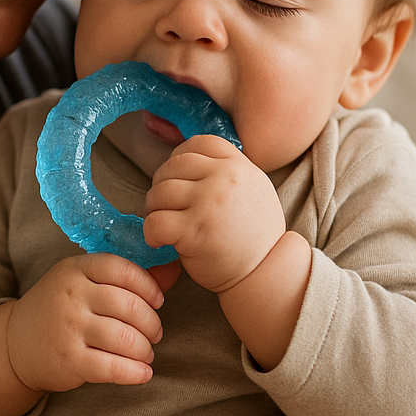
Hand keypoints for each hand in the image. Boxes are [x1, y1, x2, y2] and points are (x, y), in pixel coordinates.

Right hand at [6, 253, 166, 392]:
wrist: (16, 342)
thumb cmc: (61, 306)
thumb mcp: (84, 281)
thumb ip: (126, 276)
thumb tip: (174, 269)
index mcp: (76, 269)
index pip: (123, 269)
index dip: (148, 286)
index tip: (158, 300)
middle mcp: (71, 295)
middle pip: (130, 306)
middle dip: (152, 322)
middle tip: (155, 332)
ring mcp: (69, 328)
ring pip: (125, 338)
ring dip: (145, 349)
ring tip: (146, 352)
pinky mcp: (69, 361)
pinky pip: (112, 368)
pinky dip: (135, 372)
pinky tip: (143, 373)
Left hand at [143, 134, 284, 292]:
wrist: (265, 272)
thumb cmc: (254, 234)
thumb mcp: (253, 188)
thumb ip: (227, 170)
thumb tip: (188, 158)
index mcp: (238, 166)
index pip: (198, 144)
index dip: (180, 156)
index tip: (177, 176)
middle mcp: (224, 179)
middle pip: (173, 166)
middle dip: (162, 184)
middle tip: (165, 205)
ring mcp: (208, 203)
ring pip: (159, 192)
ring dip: (154, 208)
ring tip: (164, 222)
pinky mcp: (194, 231)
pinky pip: (155, 222)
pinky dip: (150, 232)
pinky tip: (160, 240)